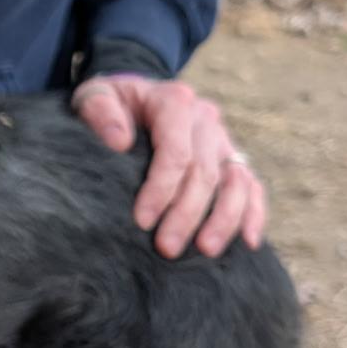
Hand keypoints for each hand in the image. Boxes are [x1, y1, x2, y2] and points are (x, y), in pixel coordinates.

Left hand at [71, 74, 266, 259]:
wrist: (128, 101)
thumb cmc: (109, 105)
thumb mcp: (93, 96)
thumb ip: (100, 110)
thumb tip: (119, 141)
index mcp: (174, 101)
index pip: (176, 152)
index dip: (162, 189)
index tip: (143, 221)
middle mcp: (205, 119)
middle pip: (204, 172)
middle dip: (186, 214)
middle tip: (166, 248)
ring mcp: (222, 140)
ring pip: (235, 182)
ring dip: (224, 219)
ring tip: (205, 251)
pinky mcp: (231, 159)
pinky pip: (251, 187)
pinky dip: (253, 213)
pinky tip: (248, 242)